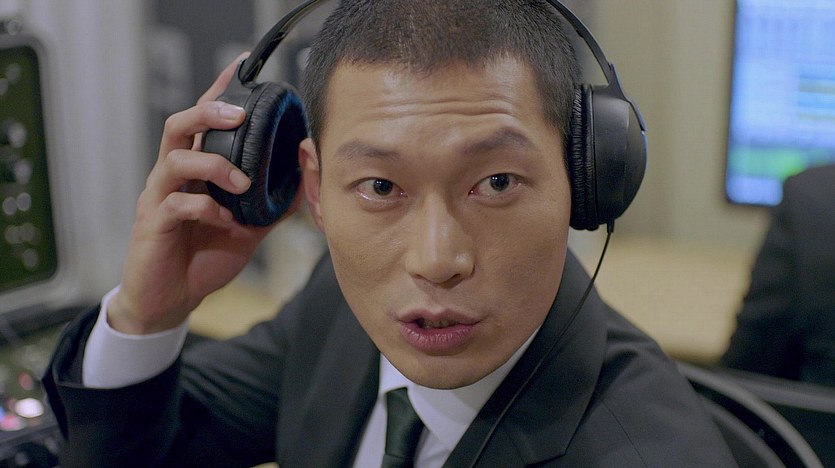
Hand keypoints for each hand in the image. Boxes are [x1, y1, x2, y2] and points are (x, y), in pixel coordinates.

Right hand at [108, 53, 296, 333]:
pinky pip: (177, 204)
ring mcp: (159, 199)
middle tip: (240, 115)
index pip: (203, 123)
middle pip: (179, 126)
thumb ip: (272, 205)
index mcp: (194, 172)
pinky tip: (226, 222)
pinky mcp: (153, 225)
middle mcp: (172, 178)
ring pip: (174, 159)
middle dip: (209, 113)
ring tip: (242, 184)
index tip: (240, 68)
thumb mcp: (248, 228)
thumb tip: (306, 183)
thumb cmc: (204, 257)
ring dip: (215, 165)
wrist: (170, 300)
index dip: (219, 93)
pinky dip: (207, 209)